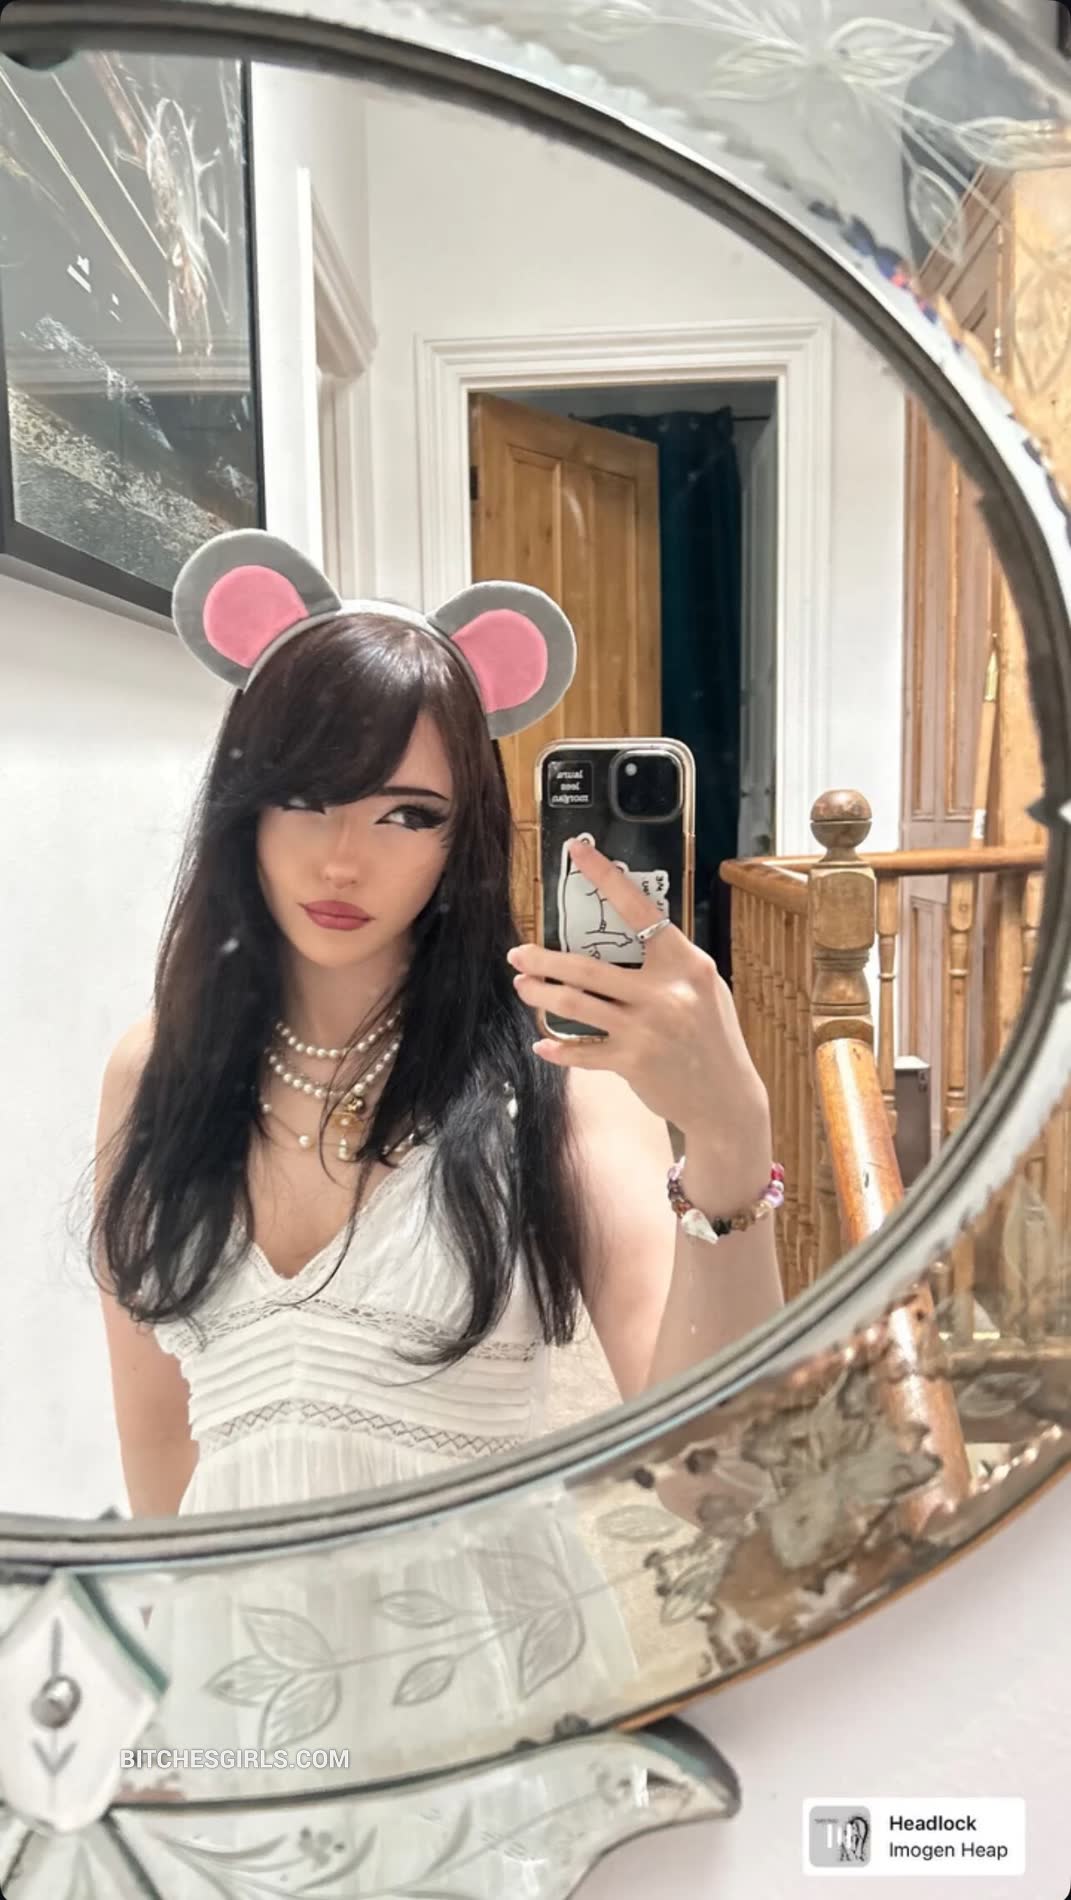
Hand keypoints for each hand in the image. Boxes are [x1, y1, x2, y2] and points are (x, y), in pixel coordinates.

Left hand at [507, 835, 770, 1161]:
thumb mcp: (705, 988)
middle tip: (517, 953)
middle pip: (587, 966)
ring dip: (541, 994)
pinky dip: (559, 1048)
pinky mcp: (632, 1062)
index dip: (605, 877)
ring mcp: (646, 1029)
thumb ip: (669, 964)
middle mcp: (665, 992)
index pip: (639, 909)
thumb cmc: (713, 1036)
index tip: (578, 851)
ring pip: (576, 1004)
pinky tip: (543, 1044)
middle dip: (543, 959)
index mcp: (686, 963)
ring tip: (524, 986)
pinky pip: (582, 1051)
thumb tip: (625, 936)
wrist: (728, 1098)